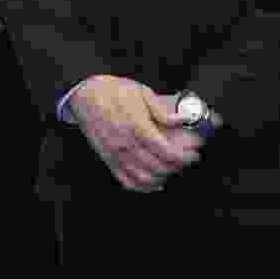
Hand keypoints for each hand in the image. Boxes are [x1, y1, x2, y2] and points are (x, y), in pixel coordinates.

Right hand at [66, 75, 205, 193]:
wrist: (86, 95)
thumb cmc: (115, 92)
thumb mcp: (142, 92)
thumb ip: (162, 111)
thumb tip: (181, 120)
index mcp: (136, 126)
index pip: (165, 151)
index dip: (183, 157)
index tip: (192, 155)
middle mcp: (125, 143)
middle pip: (157, 166)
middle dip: (177, 167)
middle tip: (186, 161)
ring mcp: (115, 154)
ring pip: (143, 177)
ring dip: (162, 177)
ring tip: (172, 170)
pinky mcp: (108, 159)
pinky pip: (126, 181)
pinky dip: (142, 186)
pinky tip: (154, 183)